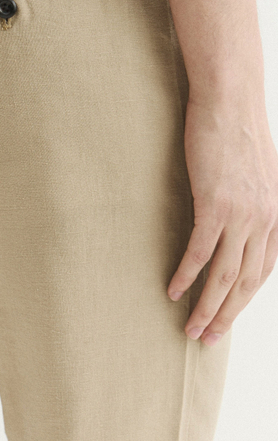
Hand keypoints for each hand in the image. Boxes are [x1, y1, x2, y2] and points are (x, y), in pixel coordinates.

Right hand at [167, 94, 277, 345]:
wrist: (230, 101)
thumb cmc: (240, 133)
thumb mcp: (263, 174)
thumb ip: (259, 203)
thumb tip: (243, 222)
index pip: (262, 272)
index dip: (243, 301)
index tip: (226, 318)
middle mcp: (266, 221)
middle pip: (246, 282)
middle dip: (227, 316)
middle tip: (207, 338)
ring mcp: (242, 214)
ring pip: (224, 275)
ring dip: (207, 307)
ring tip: (191, 329)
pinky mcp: (215, 204)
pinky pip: (199, 251)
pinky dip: (187, 275)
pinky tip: (173, 290)